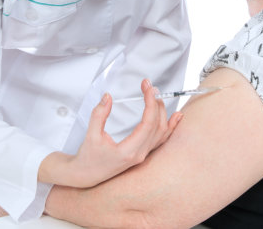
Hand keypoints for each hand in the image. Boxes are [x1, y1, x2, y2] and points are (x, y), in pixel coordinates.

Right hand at [39, 79, 183, 187]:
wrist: (86, 175)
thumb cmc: (88, 158)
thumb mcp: (91, 135)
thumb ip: (99, 115)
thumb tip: (107, 97)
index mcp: (129, 151)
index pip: (148, 124)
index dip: (150, 104)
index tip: (148, 89)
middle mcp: (140, 154)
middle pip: (157, 126)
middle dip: (156, 103)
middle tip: (148, 86)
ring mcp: (143, 155)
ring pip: (162, 133)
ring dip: (163, 112)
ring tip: (157, 95)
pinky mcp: (142, 153)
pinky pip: (161, 139)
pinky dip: (170, 127)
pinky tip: (176, 116)